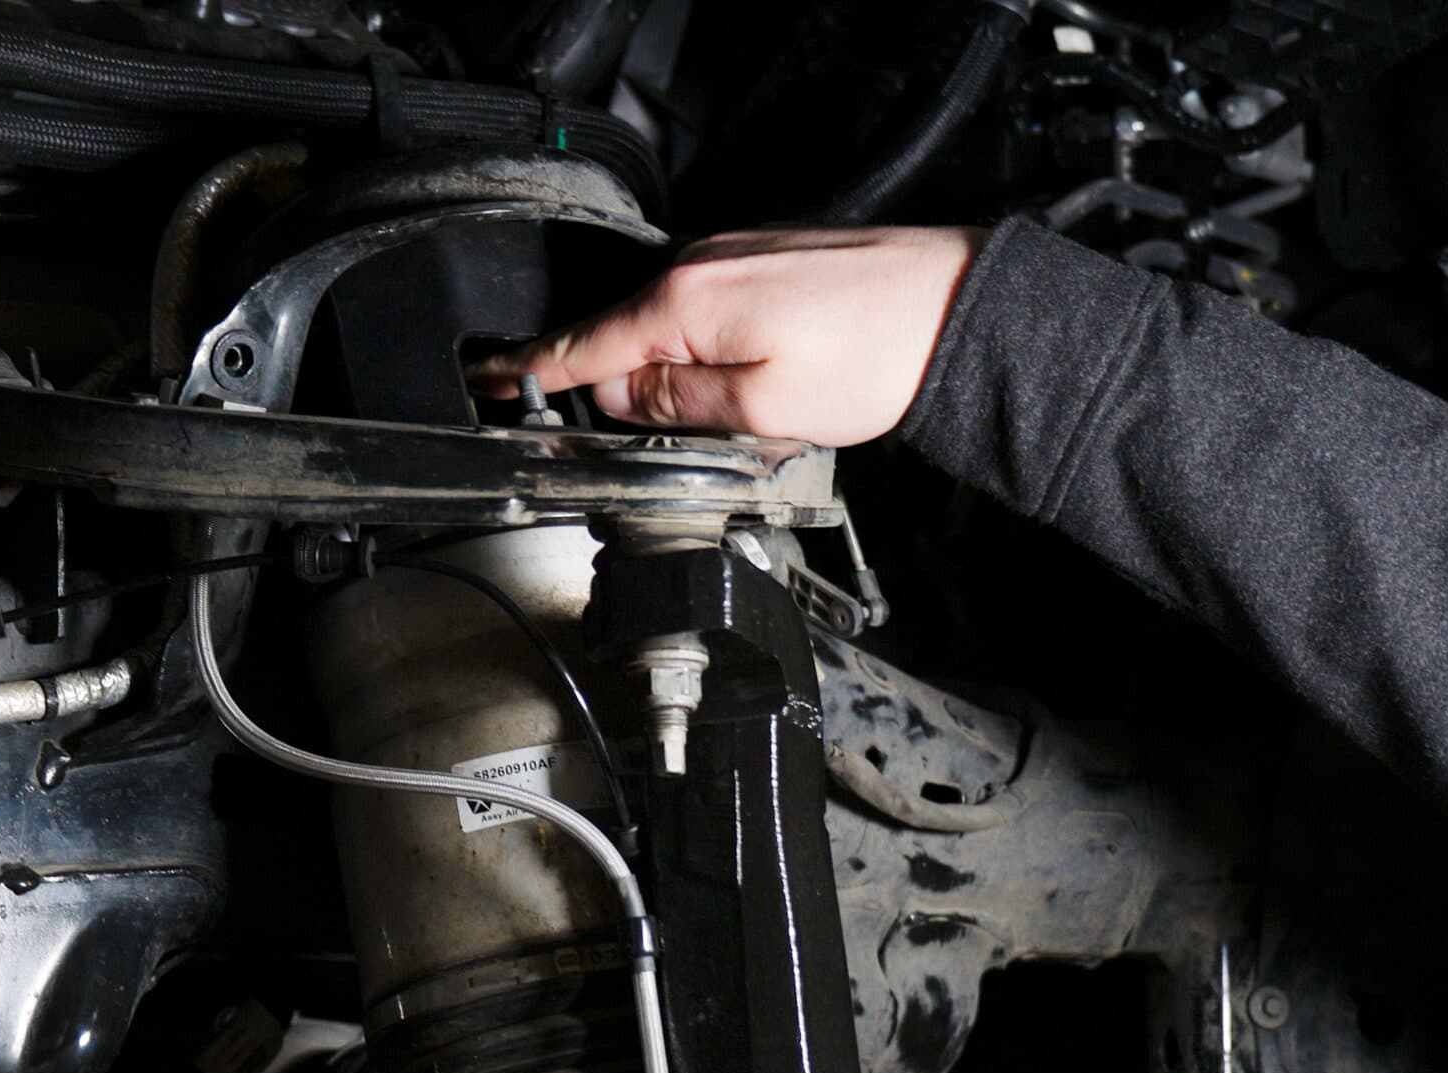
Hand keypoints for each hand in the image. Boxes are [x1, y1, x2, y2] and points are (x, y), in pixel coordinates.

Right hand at [469, 226, 984, 446]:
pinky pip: (708, 312)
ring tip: (741, 417)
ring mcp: (733, 257)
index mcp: (684, 303)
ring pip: (670, 329)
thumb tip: (618, 399)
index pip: (580, 347)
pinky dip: (713, 351)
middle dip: (622, 390)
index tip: (487, 380)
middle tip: (650, 441)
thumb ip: (673, 406)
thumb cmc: (877, 357)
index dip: (528, 372)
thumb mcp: (760, 411)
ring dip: (680, 376)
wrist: (960, 310)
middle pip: (623, 339)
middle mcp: (700, 266)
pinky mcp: (765, 260)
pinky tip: (758, 381)